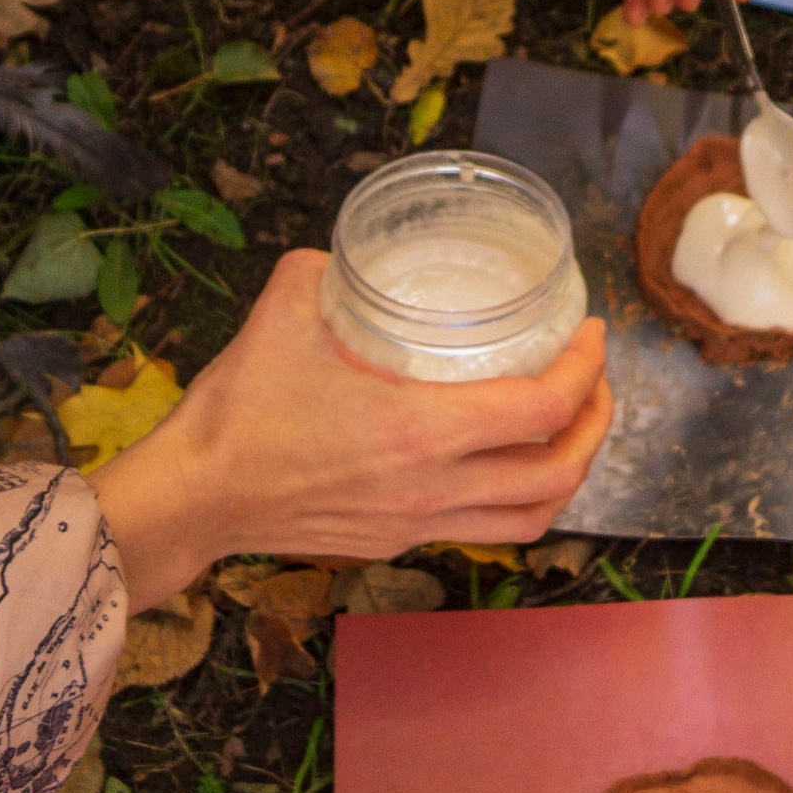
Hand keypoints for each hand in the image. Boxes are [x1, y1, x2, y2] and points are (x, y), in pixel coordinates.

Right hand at [88, 249, 611, 603]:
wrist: (196, 495)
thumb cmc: (239, 408)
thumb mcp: (285, 307)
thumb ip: (329, 269)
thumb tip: (353, 251)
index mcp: (422, 432)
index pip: (542, 407)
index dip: (587, 369)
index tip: (593, 332)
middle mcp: (434, 488)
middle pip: (559, 471)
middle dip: (597, 422)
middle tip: (595, 378)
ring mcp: (418, 522)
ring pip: (532, 517)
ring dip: (568, 471)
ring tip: (570, 428)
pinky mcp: (396, 541)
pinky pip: (484, 530)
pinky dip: (517, 498)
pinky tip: (504, 460)